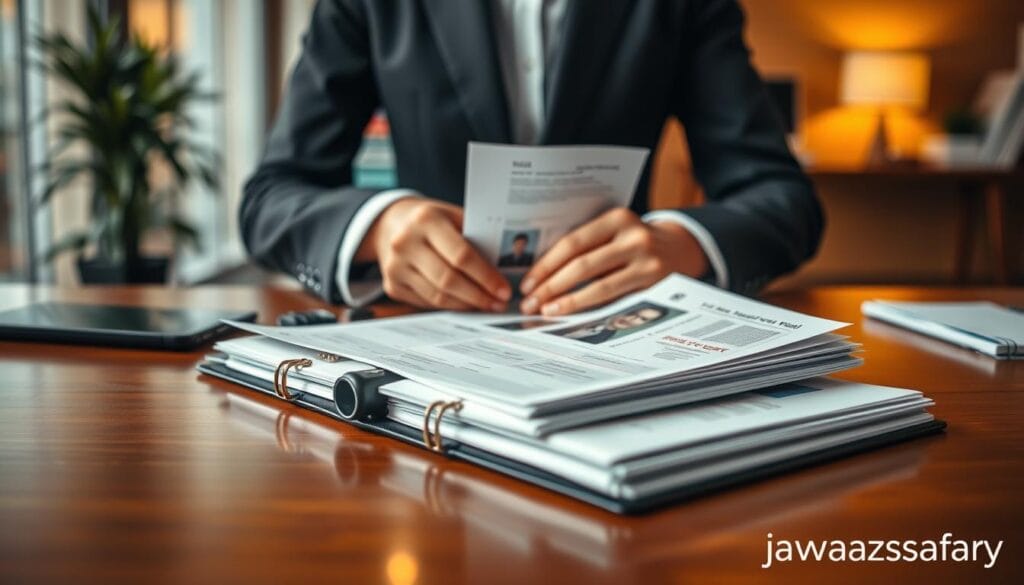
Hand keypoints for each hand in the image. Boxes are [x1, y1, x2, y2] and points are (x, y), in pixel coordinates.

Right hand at [357, 197, 510, 310]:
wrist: (391, 224)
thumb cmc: (433, 220)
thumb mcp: (453, 217)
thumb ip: (476, 238)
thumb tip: (507, 269)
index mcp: (426, 220)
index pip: (461, 255)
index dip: (486, 277)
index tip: (504, 290)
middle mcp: (405, 243)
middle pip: (449, 280)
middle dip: (479, 296)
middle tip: (499, 303)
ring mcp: (395, 267)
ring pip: (438, 296)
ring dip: (467, 304)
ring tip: (486, 305)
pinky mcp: (392, 286)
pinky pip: (427, 302)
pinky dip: (450, 305)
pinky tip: (465, 304)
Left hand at [518, 208, 707, 315]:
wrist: (681, 248)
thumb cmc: (633, 242)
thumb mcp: (613, 231)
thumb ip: (586, 244)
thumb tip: (540, 274)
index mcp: (616, 218)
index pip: (572, 242)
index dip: (546, 265)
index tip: (527, 283)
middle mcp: (634, 237)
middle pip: (582, 265)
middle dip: (551, 286)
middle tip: (529, 303)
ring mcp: (647, 263)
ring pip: (599, 287)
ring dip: (568, 302)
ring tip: (546, 311)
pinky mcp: (655, 286)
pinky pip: (617, 301)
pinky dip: (592, 310)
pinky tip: (575, 316)